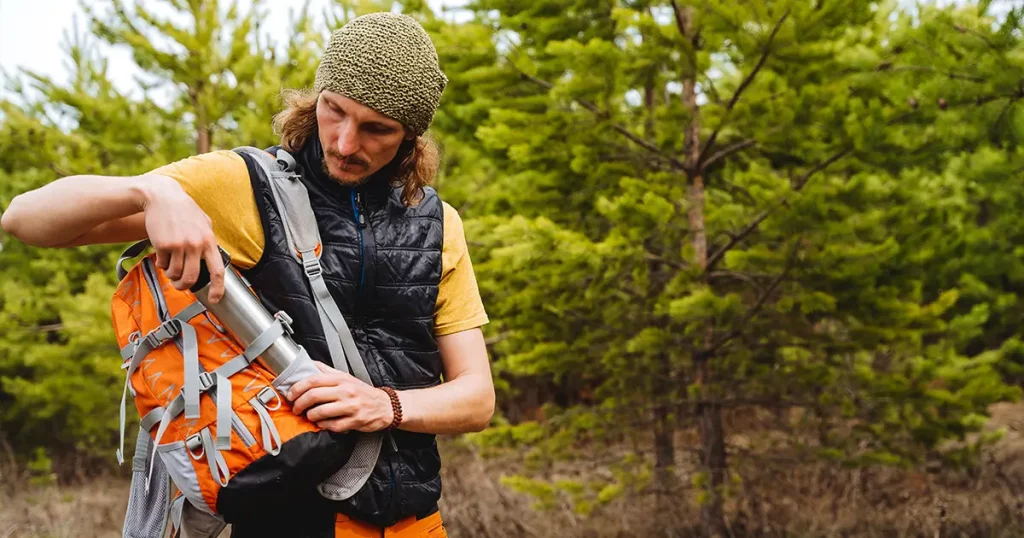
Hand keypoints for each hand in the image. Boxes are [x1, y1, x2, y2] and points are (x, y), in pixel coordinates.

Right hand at [141, 176, 224, 301]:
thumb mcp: (203, 222)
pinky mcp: (163, 245)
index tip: (216, 299)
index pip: (217, 271)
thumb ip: (208, 240)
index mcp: (209, 241)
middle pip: (192, 278)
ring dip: (171, 275)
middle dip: (184, 286)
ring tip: (170, 266)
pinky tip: (163, 254)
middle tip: (180, 285)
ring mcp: (179, 245)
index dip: (218, 289)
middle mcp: (196, 244)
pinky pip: (163, 264)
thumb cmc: (183, 210)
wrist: (162, 197)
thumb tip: (212, 258)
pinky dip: (162, 264)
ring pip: (175, 274)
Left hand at [287, 362, 394, 432]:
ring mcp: (350, 407)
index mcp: (341, 379)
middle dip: (299, 404)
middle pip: (313, 396)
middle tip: (295, 408)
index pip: (313, 380)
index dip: (298, 388)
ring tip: (308, 416)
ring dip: (310, 416)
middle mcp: (345, 391)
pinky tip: (321, 423)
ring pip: (320, 412)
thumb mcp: (345, 377)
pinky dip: (322, 425)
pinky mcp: (354, 421)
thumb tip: (308, 364)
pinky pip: (331, 426)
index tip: (290, 394)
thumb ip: (326, 371)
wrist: (385, 405)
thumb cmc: (362, 392)